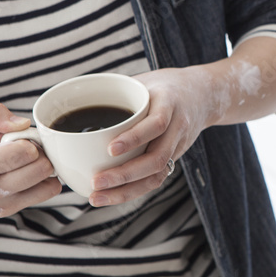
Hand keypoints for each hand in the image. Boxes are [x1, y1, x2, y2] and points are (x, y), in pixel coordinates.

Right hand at [0, 104, 60, 230]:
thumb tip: (24, 124)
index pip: (23, 153)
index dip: (28, 140)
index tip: (18, 137)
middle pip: (40, 168)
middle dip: (39, 152)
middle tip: (23, 148)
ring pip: (47, 183)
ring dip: (43, 167)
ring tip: (22, 161)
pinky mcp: (7, 212)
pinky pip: (45, 193)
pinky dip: (43, 180)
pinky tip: (24, 173)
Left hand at [88, 67, 212, 206]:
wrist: (205, 95)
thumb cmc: (166, 85)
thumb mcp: (145, 80)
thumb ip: (116, 89)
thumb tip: (70, 98)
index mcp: (169, 102)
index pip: (156, 123)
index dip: (135, 138)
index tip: (110, 149)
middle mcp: (178, 126)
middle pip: (157, 157)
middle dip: (125, 174)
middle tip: (95, 181)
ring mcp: (178, 145)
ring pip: (158, 174)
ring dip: (127, 190)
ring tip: (97, 196)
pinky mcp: (175, 157)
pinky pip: (157, 178)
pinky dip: (134, 190)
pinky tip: (111, 196)